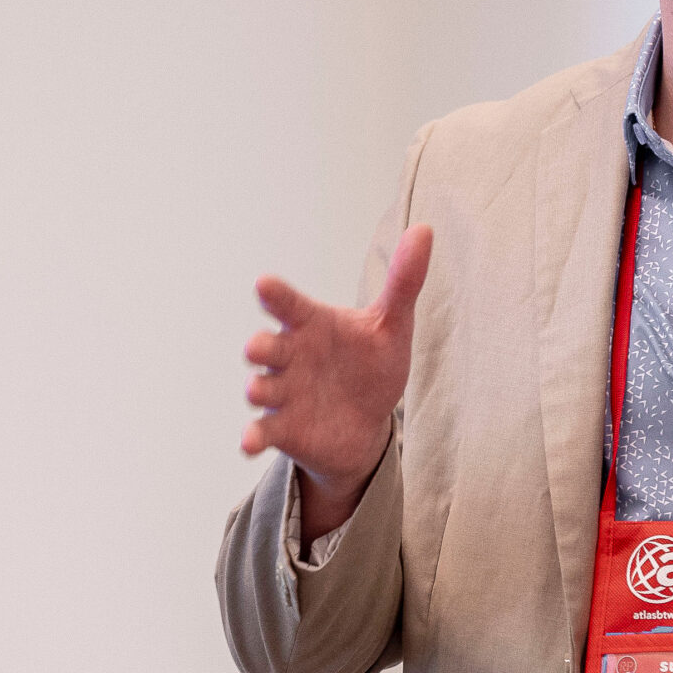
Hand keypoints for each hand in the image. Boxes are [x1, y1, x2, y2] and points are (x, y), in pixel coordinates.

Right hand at [240, 225, 432, 535]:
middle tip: (257, 348)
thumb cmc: (372, 365)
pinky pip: (261, 431)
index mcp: (312, 324)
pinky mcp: (281, 428)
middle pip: (267, 346)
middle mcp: (290, 356)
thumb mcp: (392, 325)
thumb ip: (403, 281)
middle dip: (260, 346)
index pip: (290, 305)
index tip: (264, 285)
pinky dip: (252, 436)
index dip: (276, 295)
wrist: (366, 424)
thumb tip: (423, 229)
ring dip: (257, 389)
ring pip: (261, 387)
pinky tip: (248, 443)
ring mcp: (282, 392)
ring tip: (257, 391)